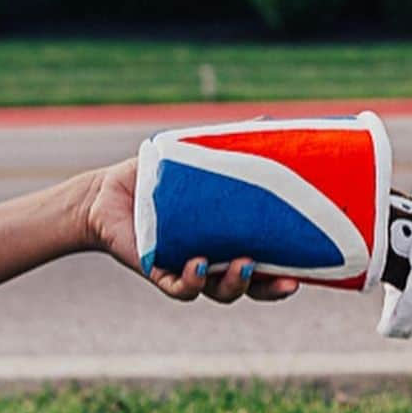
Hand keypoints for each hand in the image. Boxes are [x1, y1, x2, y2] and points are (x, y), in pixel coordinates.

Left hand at [82, 159, 298, 303]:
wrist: (108, 194)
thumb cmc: (162, 182)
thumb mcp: (202, 161)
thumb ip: (234, 146)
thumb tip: (269, 120)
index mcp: (229, 245)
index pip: (264, 269)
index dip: (283, 279)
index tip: (303, 276)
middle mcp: (212, 264)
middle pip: (248, 288)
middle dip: (268, 288)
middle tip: (287, 281)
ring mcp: (185, 270)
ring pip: (217, 291)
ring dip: (234, 284)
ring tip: (243, 264)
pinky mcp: (156, 271)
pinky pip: (178, 286)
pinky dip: (190, 281)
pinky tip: (198, 264)